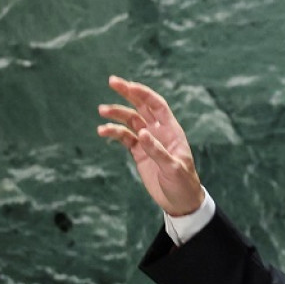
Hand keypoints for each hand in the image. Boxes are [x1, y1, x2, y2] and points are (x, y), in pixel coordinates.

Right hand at [97, 76, 204, 216]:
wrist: (180, 202)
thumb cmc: (183, 184)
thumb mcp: (173, 168)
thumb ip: (157, 151)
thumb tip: (142, 133)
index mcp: (172, 131)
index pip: (157, 105)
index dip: (143, 94)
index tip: (128, 86)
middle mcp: (159, 132)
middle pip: (142, 107)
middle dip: (128, 93)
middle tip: (112, 81)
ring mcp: (148, 141)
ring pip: (130, 121)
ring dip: (116, 114)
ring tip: (101, 111)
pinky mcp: (139, 153)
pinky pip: (124, 138)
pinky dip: (114, 132)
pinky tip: (102, 131)